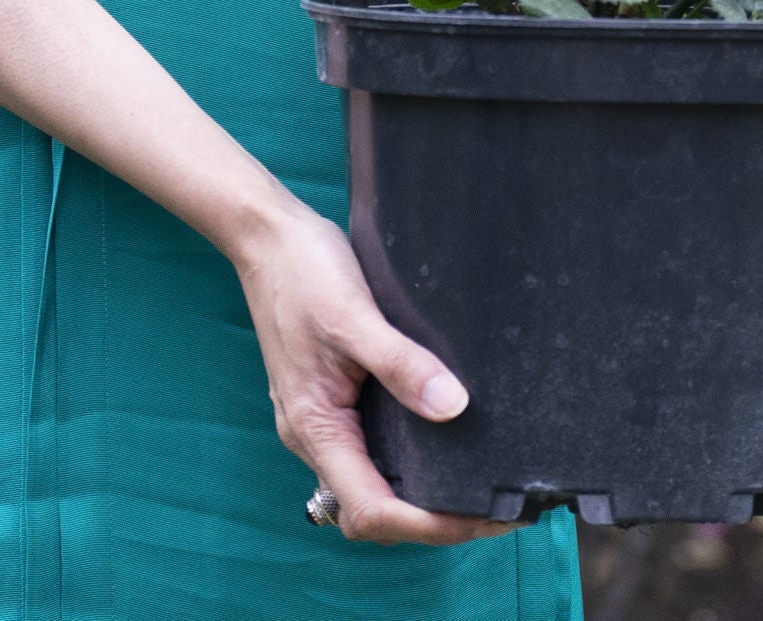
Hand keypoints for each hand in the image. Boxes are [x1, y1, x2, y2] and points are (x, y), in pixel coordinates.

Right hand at [228, 200, 514, 546]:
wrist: (266, 237)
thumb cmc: (302, 272)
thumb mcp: (353, 314)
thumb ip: (400, 364)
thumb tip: (453, 408)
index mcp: (315, 426)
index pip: (371, 508)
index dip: (428, 526)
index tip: (483, 518)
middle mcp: (314, 436)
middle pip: (374, 511)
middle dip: (434, 522)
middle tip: (497, 510)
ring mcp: (321, 421)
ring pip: (373, 486)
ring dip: (422, 500)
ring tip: (480, 488)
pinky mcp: (332, 402)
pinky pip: (371, 453)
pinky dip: (409, 466)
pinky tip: (445, 447)